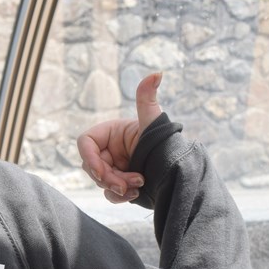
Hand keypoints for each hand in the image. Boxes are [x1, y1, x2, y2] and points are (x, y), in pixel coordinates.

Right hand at [77, 72, 163, 203]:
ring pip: (99, 181)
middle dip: (108, 177)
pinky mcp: (120, 182)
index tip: (103, 172)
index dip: (90, 158)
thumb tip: (157, 73)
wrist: (182, 171)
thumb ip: (147, 99)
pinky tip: (137, 194)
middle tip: (128, 183)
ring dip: (116, 187)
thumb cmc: (166, 142)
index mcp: (110, 132)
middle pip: (92, 165)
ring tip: (138, 186)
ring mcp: (113, 166)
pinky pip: (108, 192)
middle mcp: (109, 149)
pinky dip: (119, 196)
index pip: (86, 143)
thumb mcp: (154, 122)